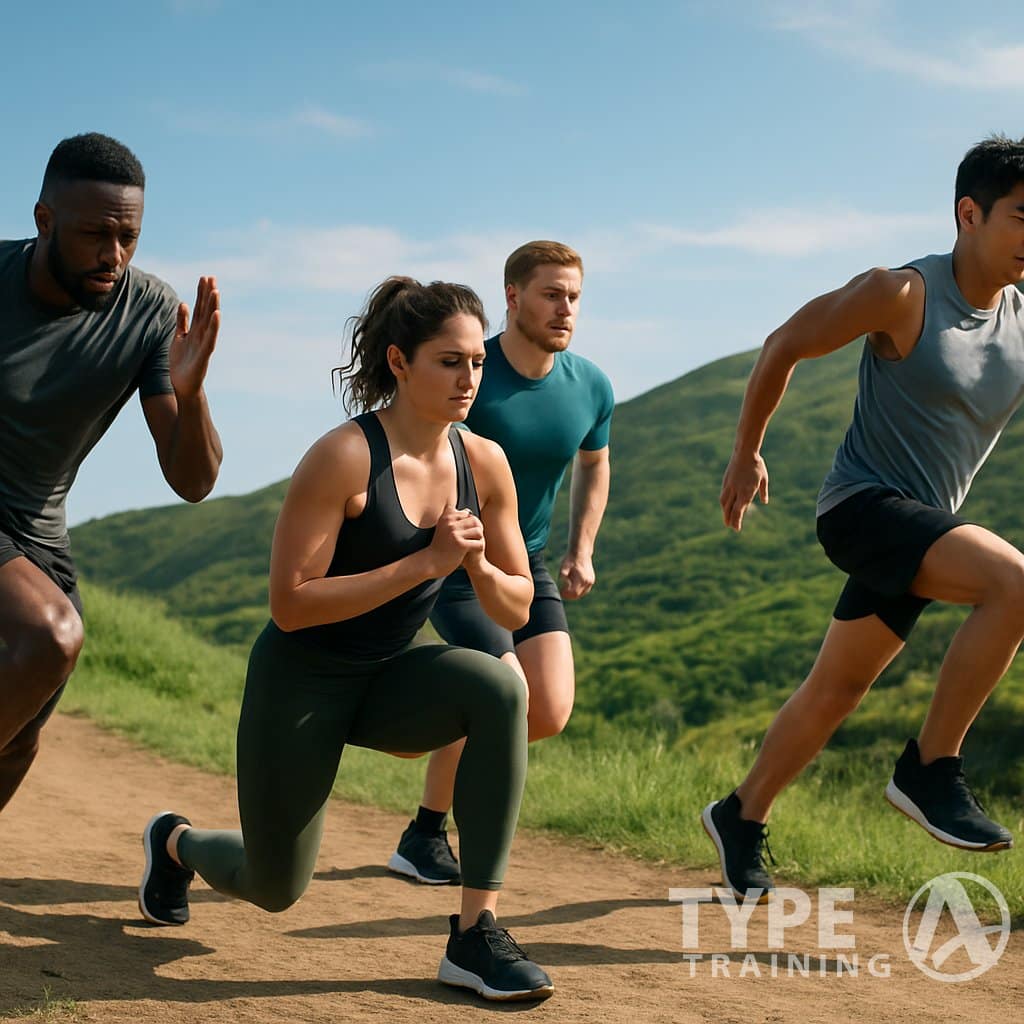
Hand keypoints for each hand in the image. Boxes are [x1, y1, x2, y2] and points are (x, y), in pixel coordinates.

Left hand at [170, 276, 219, 401]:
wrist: (183, 385)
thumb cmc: (182, 363)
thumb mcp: (178, 338)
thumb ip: (181, 322)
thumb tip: (182, 304)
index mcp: (195, 330)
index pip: (199, 308)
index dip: (201, 293)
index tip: (204, 278)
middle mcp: (202, 334)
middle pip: (205, 311)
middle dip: (208, 295)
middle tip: (211, 277)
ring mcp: (204, 343)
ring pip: (209, 322)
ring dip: (213, 306)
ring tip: (215, 291)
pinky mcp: (204, 354)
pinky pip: (210, 338)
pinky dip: (213, 326)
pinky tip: (216, 314)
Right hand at [427, 505, 484, 576]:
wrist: (430, 563)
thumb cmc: (439, 546)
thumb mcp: (443, 528)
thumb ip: (453, 519)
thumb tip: (468, 510)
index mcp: (446, 518)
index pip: (467, 513)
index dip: (470, 522)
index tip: (467, 531)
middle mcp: (450, 523)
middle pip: (475, 520)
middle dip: (477, 528)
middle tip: (474, 537)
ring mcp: (455, 534)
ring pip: (478, 531)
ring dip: (479, 538)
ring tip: (474, 543)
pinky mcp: (460, 545)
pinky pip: (479, 543)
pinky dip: (479, 547)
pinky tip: (474, 550)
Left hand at [558, 552, 594, 599]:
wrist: (581, 552)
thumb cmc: (571, 559)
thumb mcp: (563, 566)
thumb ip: (562, 575)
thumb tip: (564, 583)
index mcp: (582, 579)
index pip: (573, 593)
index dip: (566, 595)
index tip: (560, 593)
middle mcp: (588, 581)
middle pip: (578, 595)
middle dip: (569, 596)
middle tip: (562, 593)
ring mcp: (591, 581)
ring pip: (582, 593)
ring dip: (574, 594)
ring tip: (566, 591)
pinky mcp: (591, 580)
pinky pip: (585, 590)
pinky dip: (578, 591)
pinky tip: (572, 588)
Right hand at [720, 451, 768, 530]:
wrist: (745, 453)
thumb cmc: (757, 466)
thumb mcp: (764, 479)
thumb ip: (763, 491)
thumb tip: (765, 502)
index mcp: (746, 492)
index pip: (738, 511)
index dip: (737, 521)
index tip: (737, 529)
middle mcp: (736, 491)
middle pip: (729, 509)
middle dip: (729, 519)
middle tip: (730, 527)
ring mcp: (729, 486)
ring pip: (724, 502)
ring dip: (725, 512)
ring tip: (726, 518)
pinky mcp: (726, 481)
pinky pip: (723, 495)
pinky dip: (724, 502)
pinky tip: (725, 505)